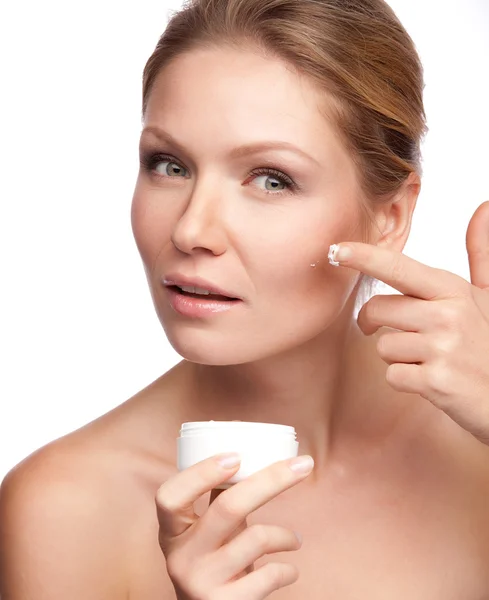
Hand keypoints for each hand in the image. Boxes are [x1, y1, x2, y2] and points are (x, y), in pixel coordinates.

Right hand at [156, 453, 313, 599]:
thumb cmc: (212, 562)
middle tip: (303, 465)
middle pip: (228, 508)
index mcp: (171, 531)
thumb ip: (217, 498)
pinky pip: (268, 575)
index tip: (236, 456)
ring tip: (295, 539)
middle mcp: (180, 557)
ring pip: (255, 538)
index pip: (170, 496)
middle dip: (272, 480)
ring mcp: (200, 583)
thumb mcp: (204, 532)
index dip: (201, 473)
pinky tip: (290, 569)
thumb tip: (250, 452)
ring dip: (285, 535)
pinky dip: (287, 569)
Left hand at [329, 200, 488, 443]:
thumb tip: (482, 207)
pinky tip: (434, 381)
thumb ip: (480, 254)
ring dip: (400, 357)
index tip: (336, 250)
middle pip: (377, 309)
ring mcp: (442, 348)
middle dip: (377, 324)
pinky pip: (393, 375)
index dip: (364, 257)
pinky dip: (407, 382)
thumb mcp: (487, 297)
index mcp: (453, 290)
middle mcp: (447, 315)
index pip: (398, 268)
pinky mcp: (436, 381)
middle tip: (405, 335)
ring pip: (382, 346)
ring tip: (432, 361)